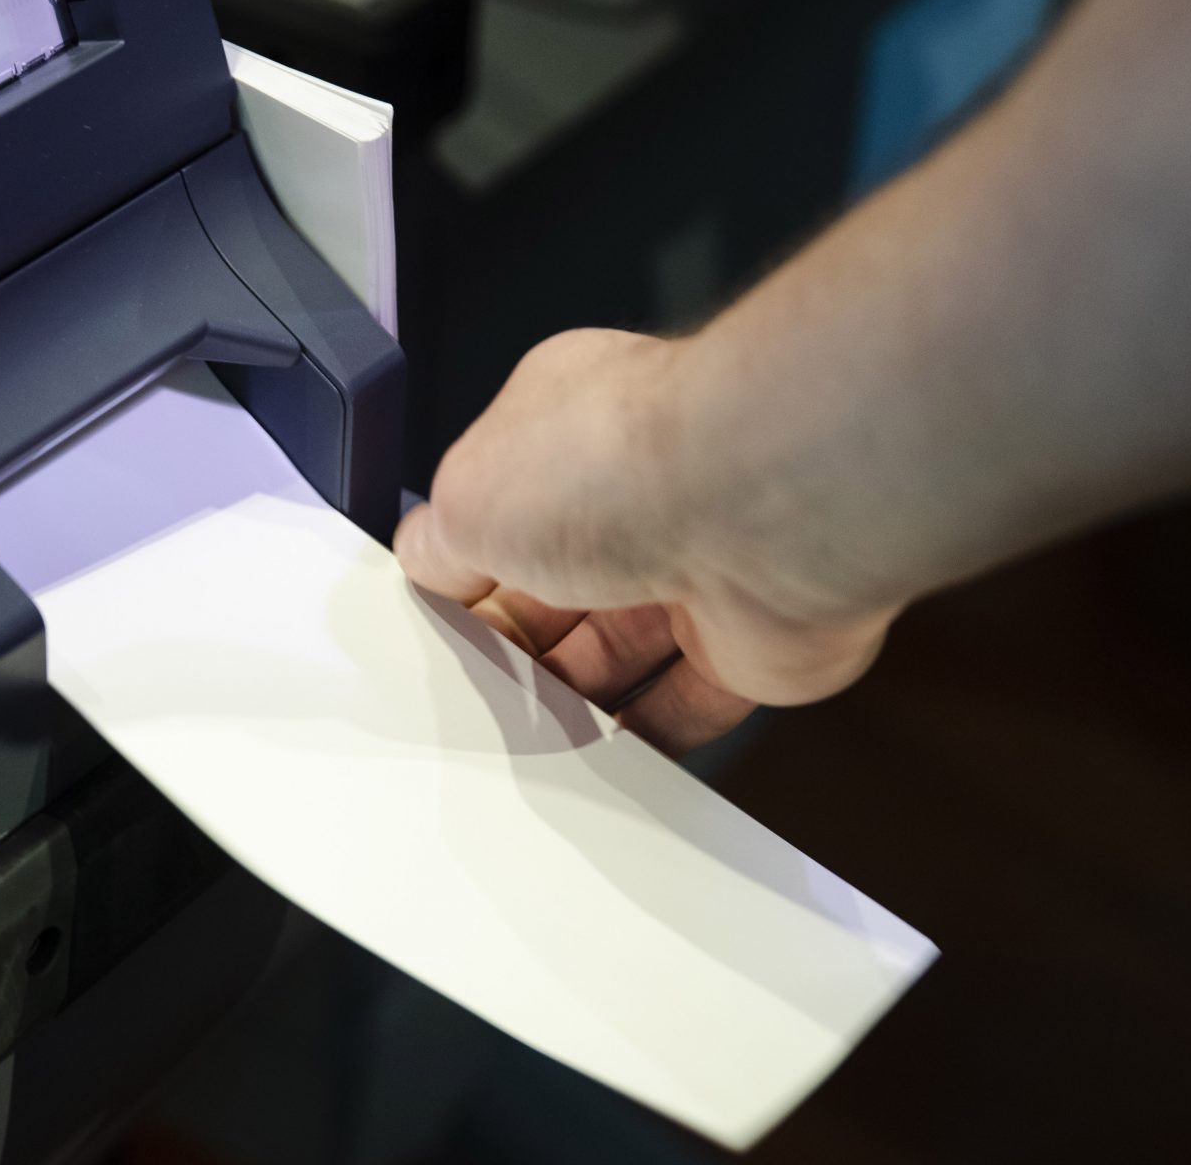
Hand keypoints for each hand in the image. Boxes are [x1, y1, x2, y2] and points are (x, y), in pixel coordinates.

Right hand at [393, 329, 894, 754]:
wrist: (765, 508)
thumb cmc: (626, 466)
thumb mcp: (467, 497)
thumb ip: (437, 539)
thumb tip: (425, 565)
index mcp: (564, 428)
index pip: (499, 510)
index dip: (462, 572)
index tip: (430, 624)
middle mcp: (638, 489)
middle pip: (555, 590)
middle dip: (511, 647)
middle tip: (472, 693)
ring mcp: (698, 562)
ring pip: (617, 651)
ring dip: (569, 700)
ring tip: (524, 738)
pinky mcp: (749, 638)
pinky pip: (688, 702)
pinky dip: (646, 738)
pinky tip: (602, 762)